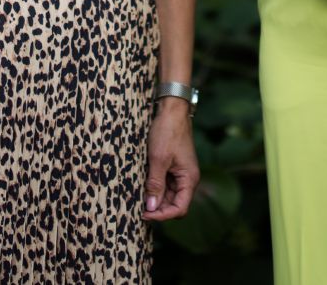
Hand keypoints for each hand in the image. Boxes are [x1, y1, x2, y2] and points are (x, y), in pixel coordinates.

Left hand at [142, 98, 198, 220]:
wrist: (172, 110)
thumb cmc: (168, 132)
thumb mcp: (159, 159)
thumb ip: (155, 184)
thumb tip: (151, 208)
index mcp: (189, 179)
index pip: (180, 209)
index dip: (163, 215)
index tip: (145, 214)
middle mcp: (187, 179)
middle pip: (174, 204)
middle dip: (157, 209)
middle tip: (138, 208)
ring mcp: (180, 173)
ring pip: (168, 196)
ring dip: (155, 199)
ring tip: (138, 198)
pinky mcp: (172, 167)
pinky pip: (164, 184)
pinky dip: (155, 188)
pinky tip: (142, 186)